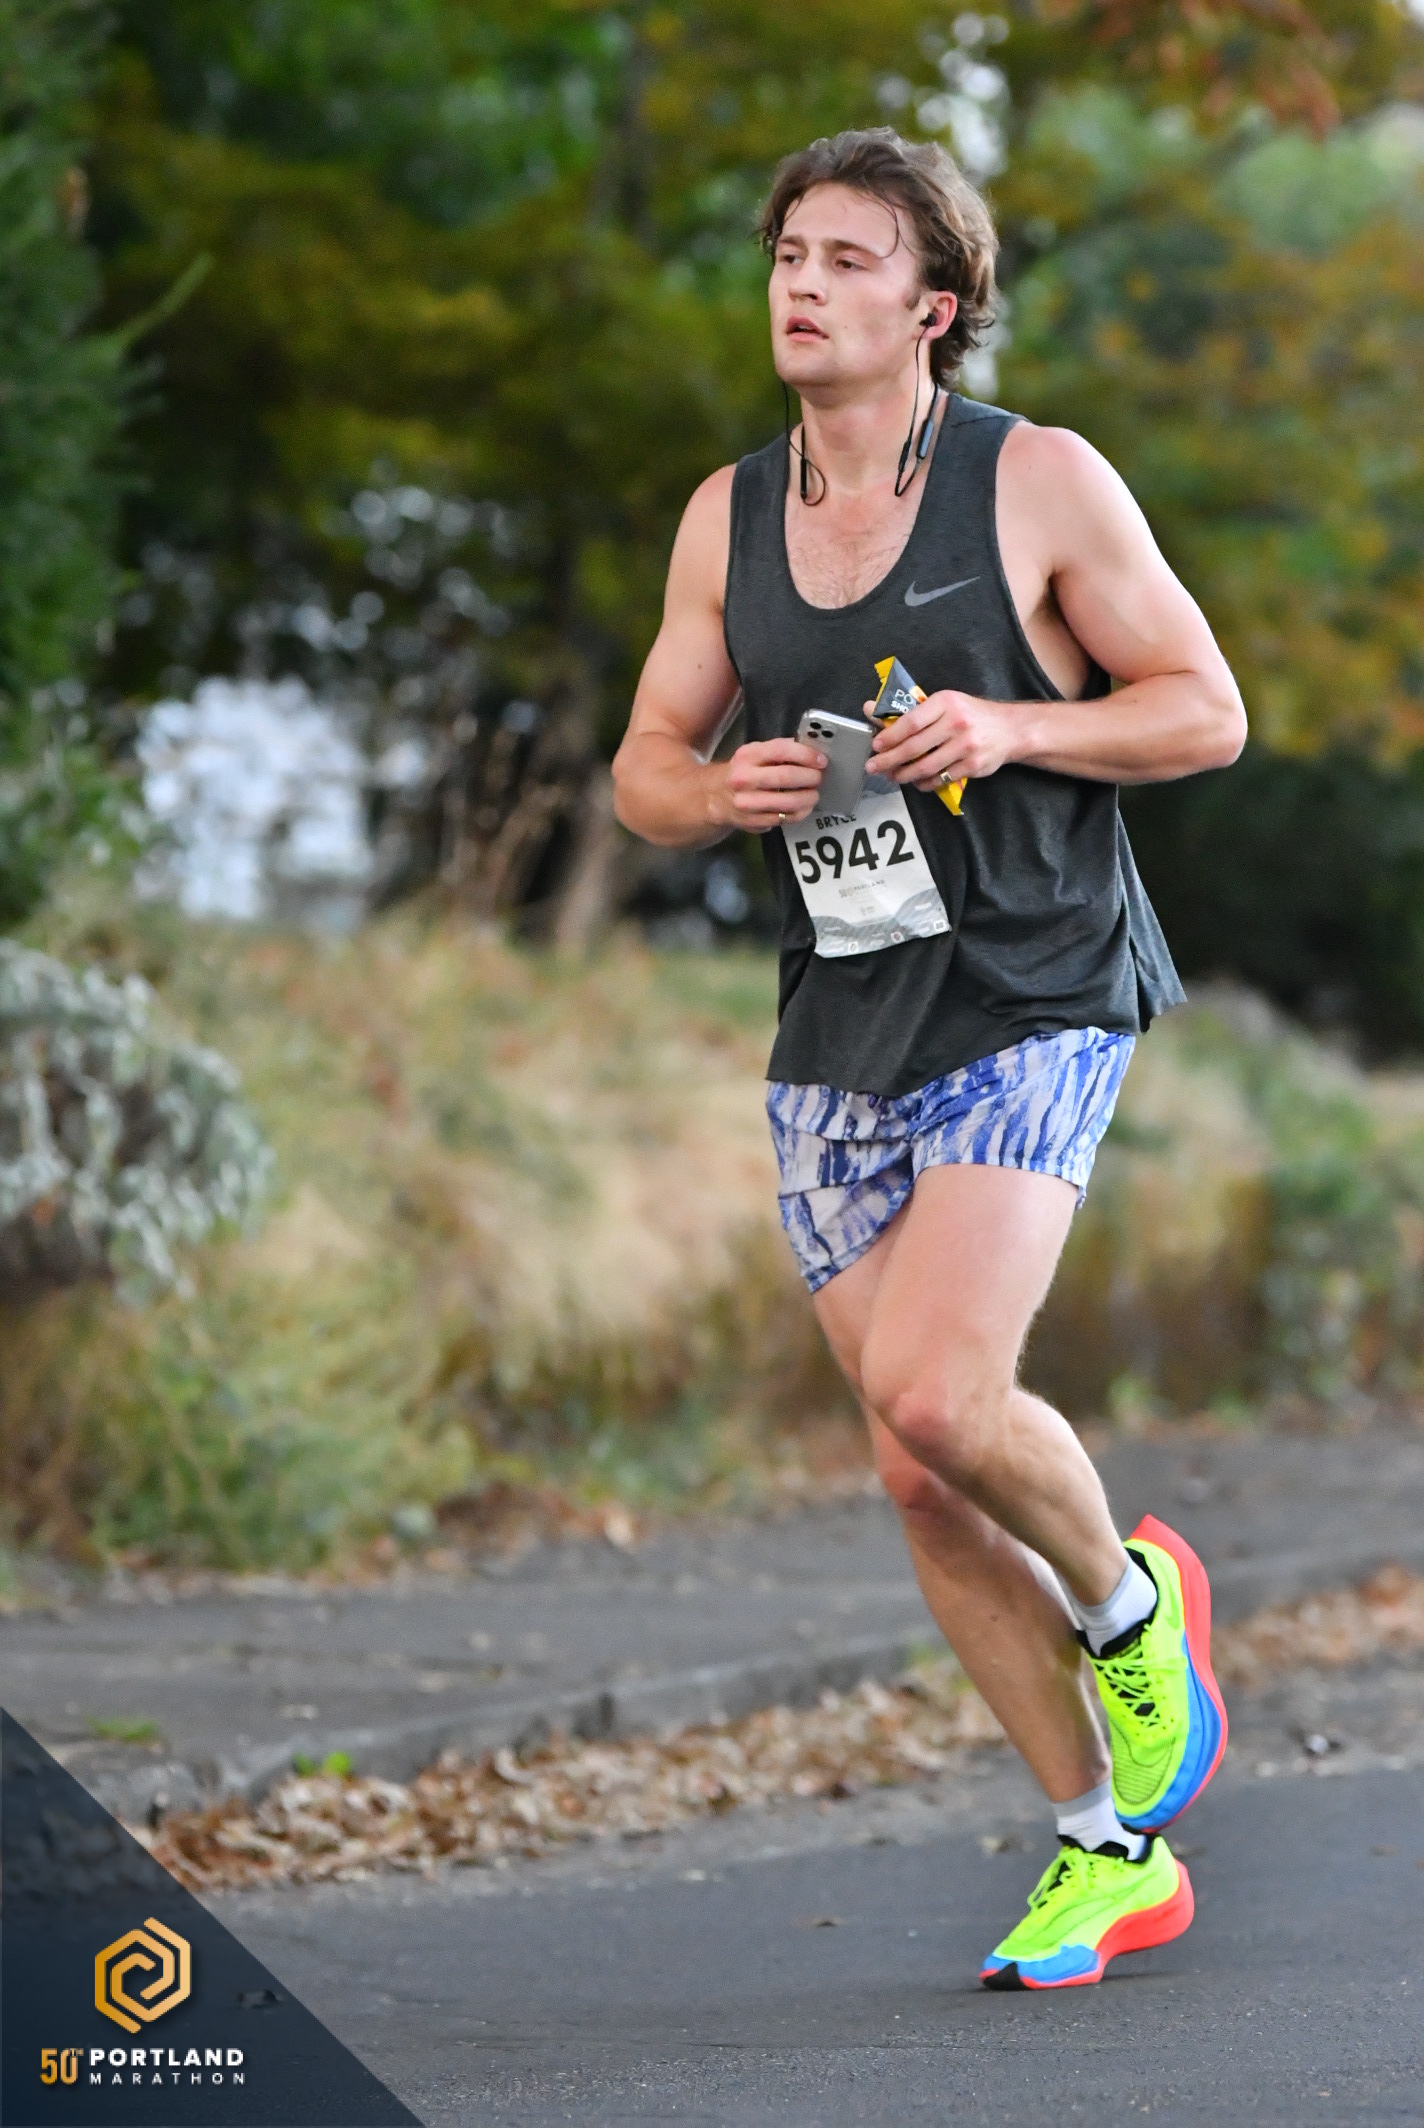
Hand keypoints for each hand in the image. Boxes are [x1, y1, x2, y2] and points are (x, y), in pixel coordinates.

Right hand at [716, 737, 825, 831]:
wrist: (714, 797)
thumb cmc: (742, 771)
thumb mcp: (753, 753)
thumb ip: (778, 750)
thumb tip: (810, 750)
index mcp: (747, 756)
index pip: (781, 751)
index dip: (805, 755)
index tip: (821, 760)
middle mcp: (744, 778)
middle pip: (786, 777)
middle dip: (810, 778)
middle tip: (819, 778)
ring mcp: (748, 803)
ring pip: (787, 802)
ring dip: (808, 798)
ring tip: (814, 794)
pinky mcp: (753, 822)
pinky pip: (784, 819)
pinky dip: (799, 813)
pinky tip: (804, 807)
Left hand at [866, 689, 1015, 789]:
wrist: (1010, 729)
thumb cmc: (970, 714)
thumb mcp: (944, 703)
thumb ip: (910, 710)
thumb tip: (870, 708)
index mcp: (946, 702)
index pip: (911, 722)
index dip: (890, 736)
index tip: (876, 745)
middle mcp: (956, 723)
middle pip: (914, 747)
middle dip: (889, 760)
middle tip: (873, 767)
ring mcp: (966, 746)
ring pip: (926, 767)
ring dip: (903, 774)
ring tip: (892, 775)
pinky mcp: (973, 766)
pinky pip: (940, 779)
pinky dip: (924, 783)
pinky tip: (915, 781)